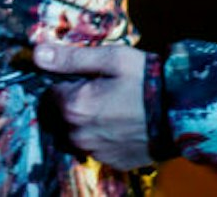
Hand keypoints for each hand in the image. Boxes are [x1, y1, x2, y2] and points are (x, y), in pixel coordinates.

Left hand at [34, 42, 153, 170]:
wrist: (179, 112)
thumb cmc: (145, 79)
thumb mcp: (111, 59)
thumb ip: (71, 58)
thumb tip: (37, 54)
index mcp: (75, 106)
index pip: (51, 92)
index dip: (67, 81)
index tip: (87, 75)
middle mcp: (79, 134)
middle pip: (62, 115)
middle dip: (74, 101)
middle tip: (103, 88)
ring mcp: (95, 151)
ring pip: (78, 132)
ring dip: (87, 119)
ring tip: (114, 104)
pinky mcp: (111, 161)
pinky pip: (95, 146)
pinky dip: (102, 135)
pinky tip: (121, 121)